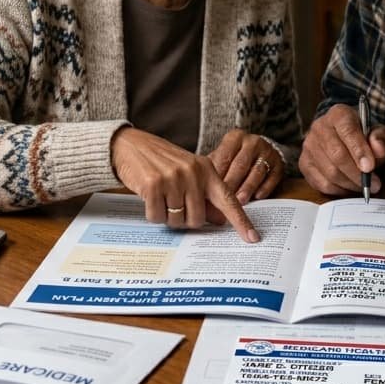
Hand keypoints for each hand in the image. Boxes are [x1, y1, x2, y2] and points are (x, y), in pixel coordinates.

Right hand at [110, 127, 259, 241]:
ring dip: (167, 216)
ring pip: (177, 220)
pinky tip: (149, 197)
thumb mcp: (188, 173)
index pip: (228, 200)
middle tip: (173, 204)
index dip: (241, 221)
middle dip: (185, 219)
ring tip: (161, 197)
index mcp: (207, 170)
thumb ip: (205, 195)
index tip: (253, 238)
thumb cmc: (162, 162)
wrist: (131, 145)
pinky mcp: (153, 185)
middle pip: (197, 219)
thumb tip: (220, 220)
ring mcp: (173, 178)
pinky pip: (157, 217)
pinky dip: (152, 214)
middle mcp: (193, 173)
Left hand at [206, 129, 283, 203]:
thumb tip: (200, 190)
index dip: (217, 175)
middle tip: (223, 200)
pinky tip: (257, 197)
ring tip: (239, 202)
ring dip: (247, 188)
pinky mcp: (279, 164)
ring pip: (256, 171)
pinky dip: (264, 188)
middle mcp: (252, 142)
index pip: (224, 156)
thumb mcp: (224, 157)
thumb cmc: (236, 158)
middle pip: (240, 164)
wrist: (262, 152)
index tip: (210, 191)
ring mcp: (268, 152)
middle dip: (232, 183)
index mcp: (235, 137)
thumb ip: (214, 170)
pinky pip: (272, 177)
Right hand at [299, 103, 384, 196]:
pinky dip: (338, 190)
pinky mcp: (304, 163)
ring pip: (330, 172)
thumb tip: (379, 149)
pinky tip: (349, 186)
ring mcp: (309, 145)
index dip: (359, 150)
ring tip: (364, 185)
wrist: (346, 139)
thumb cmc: (365, 136)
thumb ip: (381, 139)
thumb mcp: (379, 133)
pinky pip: (321, 183)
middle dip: (357, 173)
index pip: (347, 131)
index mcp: (339, 114)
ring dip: (350, 184)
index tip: (370, 167)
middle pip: (337, 155)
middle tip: (373, 184)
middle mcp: (319, 127)